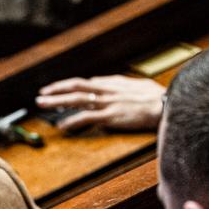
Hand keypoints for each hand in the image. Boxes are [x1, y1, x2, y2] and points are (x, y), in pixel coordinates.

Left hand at [35, 75, 165, 132]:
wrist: (168, 104)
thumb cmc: (156, 97)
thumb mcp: (136, 85)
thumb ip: (118, 84)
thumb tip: (104, 82)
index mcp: (113, 83)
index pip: (86, 83)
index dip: (69, 86)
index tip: (57, 90)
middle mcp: (108, 90)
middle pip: (76, 87)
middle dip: (56, 90)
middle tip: (41, 95)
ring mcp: (109, 102)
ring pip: (77, 99)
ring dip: (57, 102)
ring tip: (42, 105)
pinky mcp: (112, 116)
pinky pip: (87, 117)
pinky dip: (73, 121)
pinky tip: (62, 126)